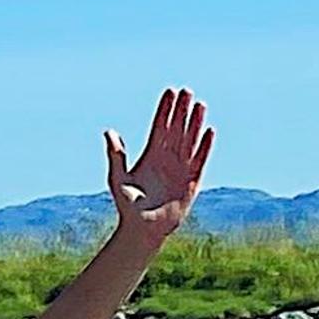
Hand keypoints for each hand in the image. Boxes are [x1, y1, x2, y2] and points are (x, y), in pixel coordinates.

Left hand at [104, 87, 211, 249]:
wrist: (143, 228)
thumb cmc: (128, 205)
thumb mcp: (118, 178)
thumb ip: (116, 155)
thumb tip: (109, 131)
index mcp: (149, 155)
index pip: (159, 126)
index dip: (164, 109)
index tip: (170, 91)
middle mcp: (167, 158)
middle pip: (176, 128)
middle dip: (181, 110)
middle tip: (187, 90)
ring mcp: (180, 167)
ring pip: (189, 139)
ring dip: (195, 123)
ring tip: (200, 105)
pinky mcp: (192, 180)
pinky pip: (200, 159)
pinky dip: (205, 145)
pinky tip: (210, 131)